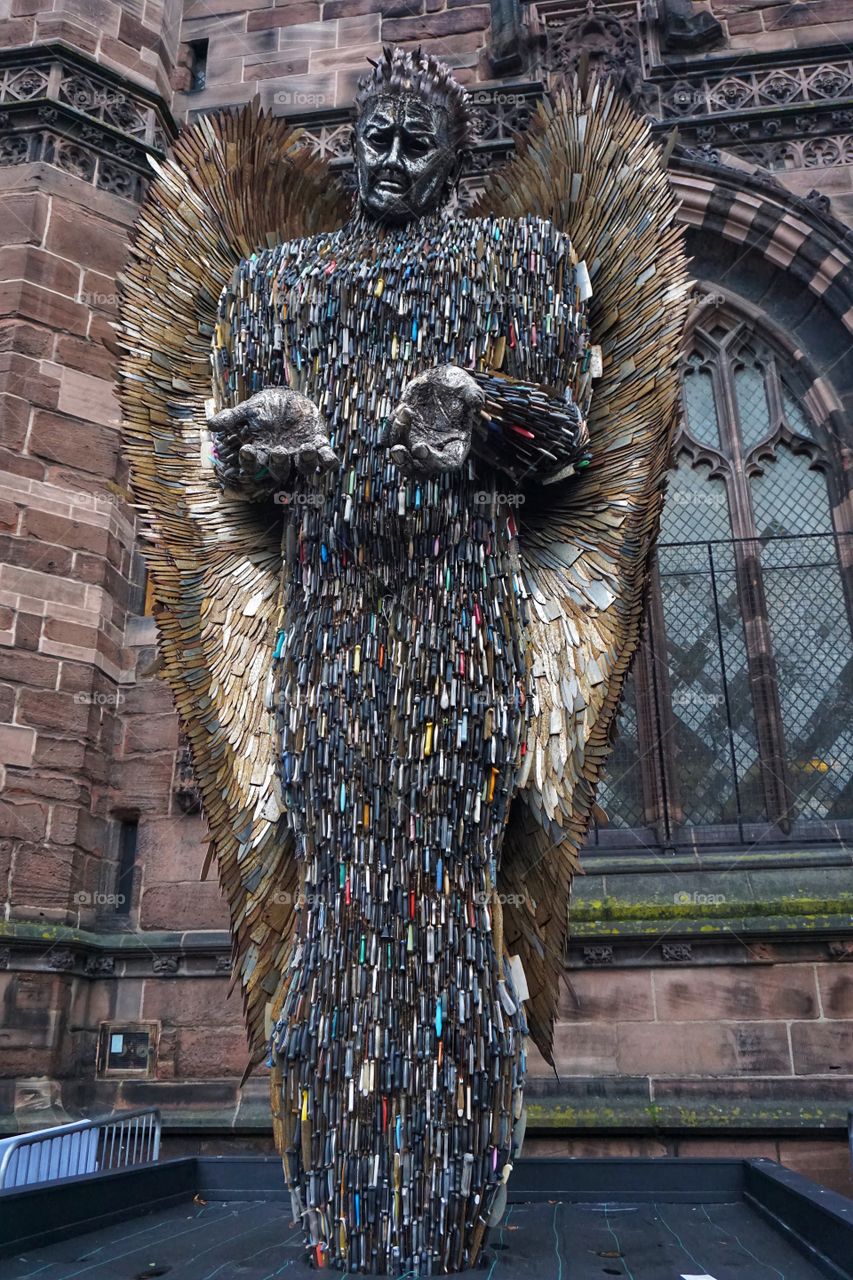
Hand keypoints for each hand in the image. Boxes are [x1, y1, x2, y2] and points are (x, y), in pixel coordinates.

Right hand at [207, 387, 338, 485]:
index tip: (247, 449)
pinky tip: (328, 458)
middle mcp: (282, 458)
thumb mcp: (249, 409)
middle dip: (279, 463)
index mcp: (264, 452)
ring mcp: (301, 454)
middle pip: (279, 471)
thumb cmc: (267, 406)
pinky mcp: (319, 446)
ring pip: (305, 468)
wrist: (289, 398)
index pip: (254, 464)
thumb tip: (210, 424)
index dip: (250, 461)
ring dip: (306, 461)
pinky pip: (326, 460)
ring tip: (306, 448)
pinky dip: (328, 461)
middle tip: (279, 450)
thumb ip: (232, 418)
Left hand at [388, 365, 483, 476]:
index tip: (420, 448)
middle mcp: (435, 450)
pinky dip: (392, 427)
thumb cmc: (458, 387)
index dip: (433, 462)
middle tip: (398, 450)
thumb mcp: (468, 387)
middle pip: (418, 471)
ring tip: (406, 411)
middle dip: (405, 464)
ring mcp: (416, 443)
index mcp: (456, 446)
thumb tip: (476, 403)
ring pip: (401, 455)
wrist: (440, 381)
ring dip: (397, 437)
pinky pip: (390, 438)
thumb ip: (474, 395)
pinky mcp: (402, 433)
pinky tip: (403, 408)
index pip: (447, 464)